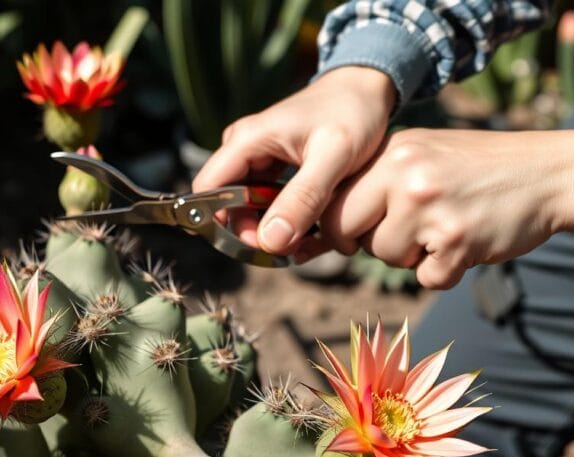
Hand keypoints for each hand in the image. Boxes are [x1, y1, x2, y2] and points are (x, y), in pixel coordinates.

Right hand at [192, 66, 396, 254]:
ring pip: (245, 207)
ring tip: (303, 242)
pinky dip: (282, 219)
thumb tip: (269, 241)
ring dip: (269, 229)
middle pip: (225, 204)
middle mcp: (242, 148)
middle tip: (290, 251)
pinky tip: (307, 230)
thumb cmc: (353, 113)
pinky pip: (263, 202)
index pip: (206, 190)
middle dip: (252, 233)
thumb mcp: (334, 156)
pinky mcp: (270, 167)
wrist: (367, 88)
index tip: (257, 247)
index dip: (219, 224)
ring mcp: (255, 158)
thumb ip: (303, 198)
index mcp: (245, 140)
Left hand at [320, 128, 573, 287]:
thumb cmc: (476, 169)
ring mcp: (431, 209)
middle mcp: (405, 176)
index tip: (352, 232)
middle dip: (365, 243)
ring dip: (411, 256)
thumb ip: (375, 180)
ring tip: (443, 229)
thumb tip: (325, 226)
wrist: (548, 173)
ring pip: (386, 258)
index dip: (337, 225)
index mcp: (391, 152)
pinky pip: (426, 278)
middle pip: (345, 232)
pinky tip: (466, 244)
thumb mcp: (420, 154)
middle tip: (399, 236)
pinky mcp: (457, 242)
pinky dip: (444, 272)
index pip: (331, 201)